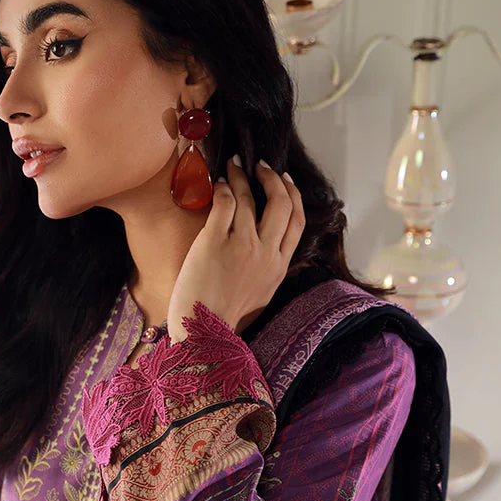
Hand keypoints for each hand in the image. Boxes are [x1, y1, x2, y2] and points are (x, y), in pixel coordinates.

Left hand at [166, 158, 304, 342]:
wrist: (202, 335)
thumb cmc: (223, 318)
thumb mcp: (260, 295)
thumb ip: (269, 270)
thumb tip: (270, 250)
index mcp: (279, 267)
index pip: (297, 222)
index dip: (293, 195)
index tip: (284, 180)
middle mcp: (266, 254)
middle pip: (282, 203)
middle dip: (272, 178)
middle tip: (260, 166)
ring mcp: (242, 246)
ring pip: (250, 198)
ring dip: (241, 176)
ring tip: (232, 165)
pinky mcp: (214, 242)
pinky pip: (225, 203)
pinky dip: (223, 188)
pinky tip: (218, 183)